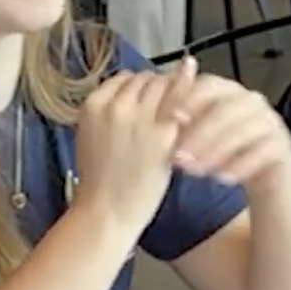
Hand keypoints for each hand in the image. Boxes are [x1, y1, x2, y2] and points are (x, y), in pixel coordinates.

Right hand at [73, 69, 188, 229]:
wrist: (106, 211)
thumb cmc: (99, 181)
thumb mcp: (92, 136)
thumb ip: (109, 112)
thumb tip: (134, 95)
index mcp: (94, 104)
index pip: (125, 78)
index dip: (140, 86)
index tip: (149, 97)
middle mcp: (116, 106)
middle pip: (147, 79)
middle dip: (159, 88)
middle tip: (170, 103)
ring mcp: (140, 118)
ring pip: (164, 86)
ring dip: (175, 94)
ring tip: (181, 111)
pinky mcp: (163, 134)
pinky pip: (181, 105)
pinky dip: (189, 104)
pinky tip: (198, 109)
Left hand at [154, 59, 290, 190]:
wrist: (271, 181)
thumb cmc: (228, 157)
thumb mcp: (202, 140)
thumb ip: (183, 126)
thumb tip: (155, 118)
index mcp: (231, 94)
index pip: (207, 86)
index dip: (187, 100)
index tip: (168, 119)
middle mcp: (253, 103)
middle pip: (225, 108)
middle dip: (198, 133)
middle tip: (177, 156)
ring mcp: (271, 123)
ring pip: (243, 129)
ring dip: (216, 150)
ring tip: (194, 171)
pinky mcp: (283, 146)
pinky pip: (261, 151)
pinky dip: (240, 164)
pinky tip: (222, 178)